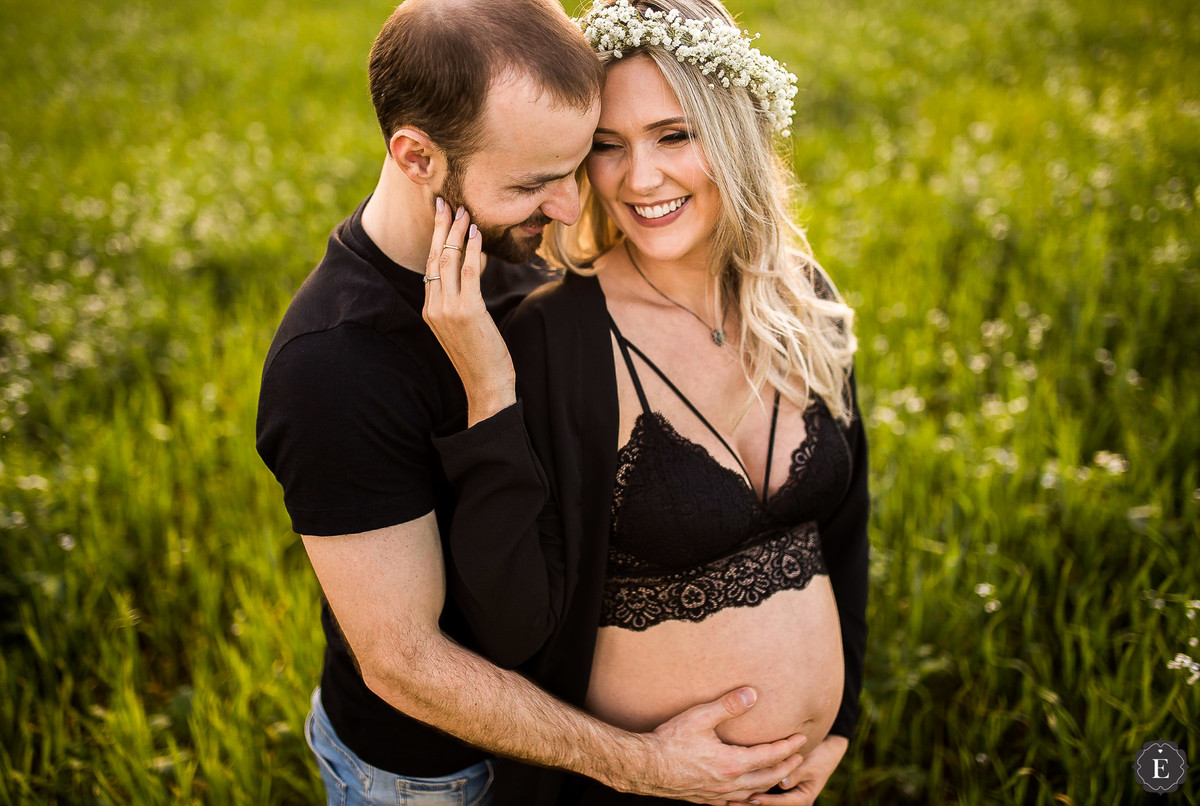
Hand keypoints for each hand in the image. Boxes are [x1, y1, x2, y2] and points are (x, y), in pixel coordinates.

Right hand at [422, 198, 515, 425]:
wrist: (486, 386)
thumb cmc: (480, 358)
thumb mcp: (463, 327)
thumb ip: (460, 301)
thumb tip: (472, 270)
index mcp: (430, 310)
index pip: (430, 266)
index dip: (435, 239)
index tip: (440, 216)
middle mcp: (434, 307)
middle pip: (434, 258)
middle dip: (439, 227)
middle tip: (445, 201)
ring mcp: (448, 310)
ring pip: (448, 261)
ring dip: (456, 233)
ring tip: (463, 211)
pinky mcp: (468, 312)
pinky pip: (468, 273)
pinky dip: (471, 250)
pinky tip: (477, 233)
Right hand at [607, 687, 806, 804]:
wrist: (645, 767)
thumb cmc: (670, 740)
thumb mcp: (700, 717)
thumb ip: (728, 706)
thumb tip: (753, 694)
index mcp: (732, 763)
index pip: (770, 756)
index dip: (788, 747)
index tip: (801, 738)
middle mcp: (729, 783)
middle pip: (768, 778)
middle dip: (786, 767)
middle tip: (799, 757)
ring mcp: (718, 794)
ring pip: (754, 793)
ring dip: (771, 782)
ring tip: (779, 773)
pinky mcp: (707, 799)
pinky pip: (737, 802)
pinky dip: (750, 796)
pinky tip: (749, 792)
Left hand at [732, 734, 847, 805]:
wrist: (829, 749)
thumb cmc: (822, 754)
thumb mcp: (812, 764)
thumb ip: (797, 773)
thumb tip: (782, 783)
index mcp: (803, 798)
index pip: (783, 803)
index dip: (768, 801)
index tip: (752, 797)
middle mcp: (792, 799)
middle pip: (769, 804)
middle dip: (751, 803)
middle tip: (732, 801)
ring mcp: (784, 794)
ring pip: (764, 798)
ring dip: (747, 798)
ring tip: (728, 798)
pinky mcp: (779, 787)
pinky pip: (763, 790)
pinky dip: (750, 788)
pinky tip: (734, 787)